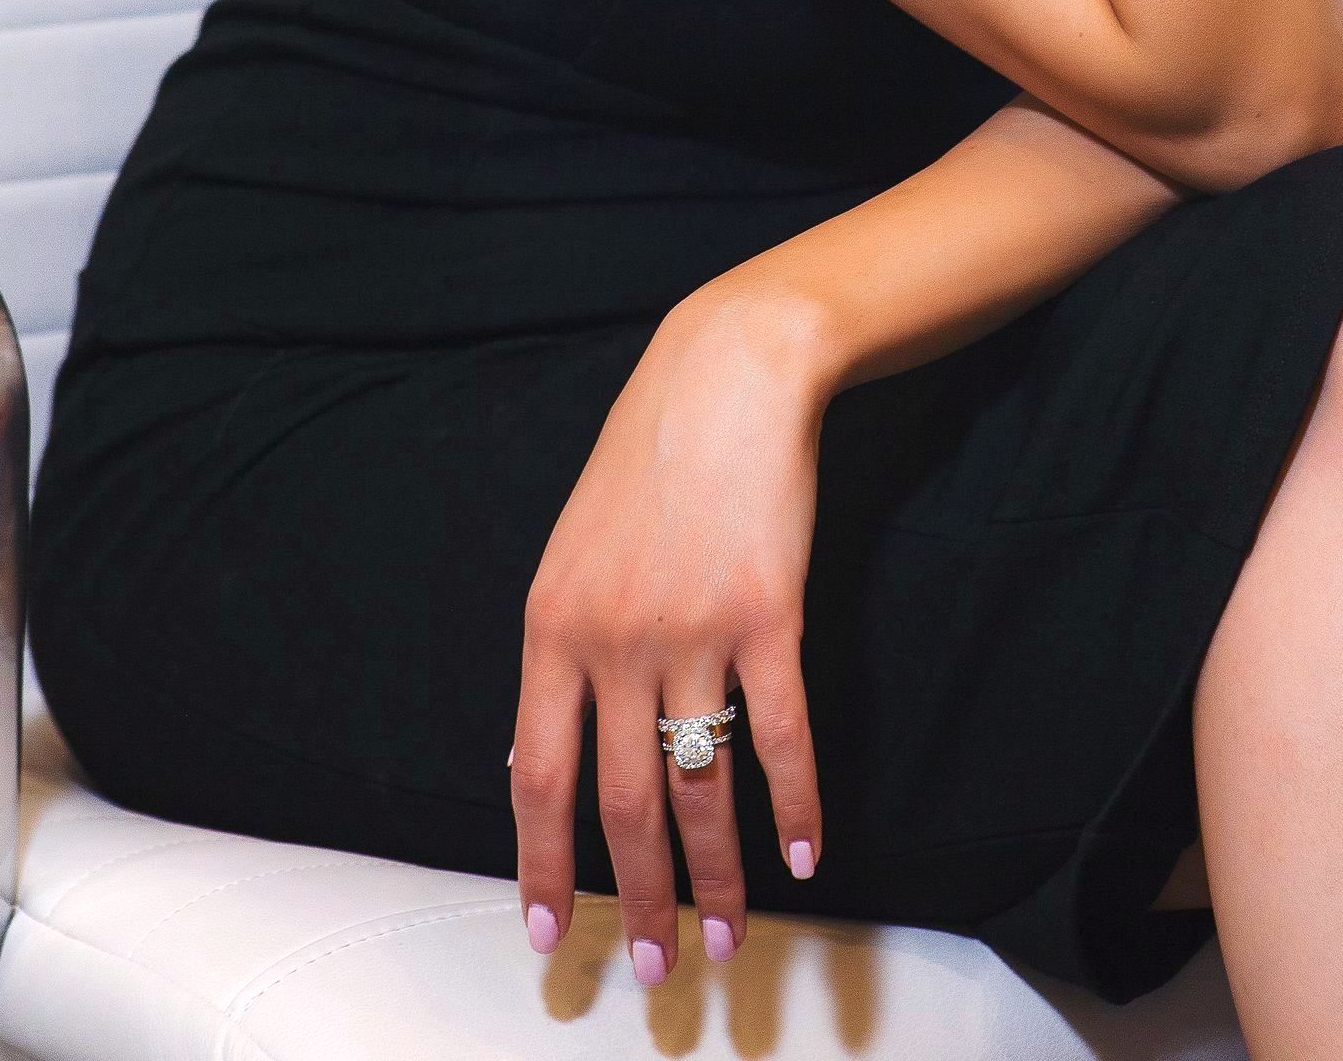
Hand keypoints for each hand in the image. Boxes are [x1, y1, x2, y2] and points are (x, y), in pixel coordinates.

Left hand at [510, 292, 829, 981]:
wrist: (725, 375)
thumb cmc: (650, 456)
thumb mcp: (575, 547)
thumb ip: (565, 643)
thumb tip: (554, 743)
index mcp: (552, 625)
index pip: (535, 776)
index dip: (542, 865)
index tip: (549, 931)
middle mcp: (614, 639)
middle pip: (622, 802)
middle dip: (637, 898)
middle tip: (653, 967)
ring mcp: (693, 630)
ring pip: (701, 785)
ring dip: (717, 874)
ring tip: (731, 934)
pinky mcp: (770, 616)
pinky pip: (782, 735)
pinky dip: (796, 804)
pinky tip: (807, 851)